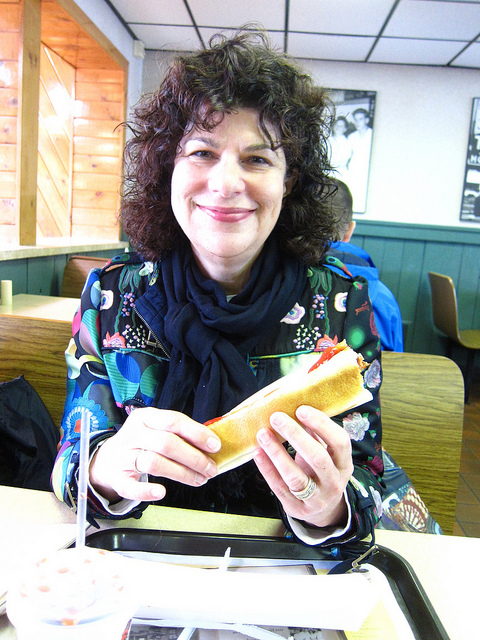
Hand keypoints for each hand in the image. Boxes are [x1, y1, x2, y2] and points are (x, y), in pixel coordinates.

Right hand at [89, 408, 220, 503]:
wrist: (107, 459)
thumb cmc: (141, 442)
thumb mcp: (156, 429)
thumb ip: (179, 434)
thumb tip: (211, 444)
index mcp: (145, 417)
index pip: (174, 421)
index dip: (197, 433)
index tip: (215, 446)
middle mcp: (133, 434)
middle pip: (167, 443)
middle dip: (194, 457)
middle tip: (211, 469)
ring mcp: (123, 455)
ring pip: (154, 463)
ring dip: (182, 473)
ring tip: (199, 479)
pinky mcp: (117, 477)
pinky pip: (130, 486)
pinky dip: (146, 491)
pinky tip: (161, 492)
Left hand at [253, 406, 352, 528]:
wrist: (323, 511)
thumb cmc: (321, 472)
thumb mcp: (327, 454)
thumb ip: (316, 435)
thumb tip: (297, 406)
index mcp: (344, 464)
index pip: (340, 443)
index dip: (322, 425)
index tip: (301, 409)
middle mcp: (334, 482)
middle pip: (318, 458)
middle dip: (296, 435)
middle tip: (277, 417)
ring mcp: (316, 499)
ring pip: (296, 477)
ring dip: (277, 453)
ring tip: (262, 434)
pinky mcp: (297, 509)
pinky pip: (279, 488)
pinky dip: (267, 469)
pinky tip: (258, 453)